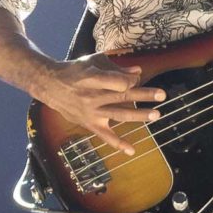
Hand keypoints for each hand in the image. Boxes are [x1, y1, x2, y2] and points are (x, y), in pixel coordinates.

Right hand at [34, 56, 165, 155]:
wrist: (50, 86)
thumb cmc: (75, 71)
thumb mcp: (93, 62)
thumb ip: (116, 68)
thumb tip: (138, 71)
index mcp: (92, 78)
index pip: (116, 81)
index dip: (130, 80)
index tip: (137, 77)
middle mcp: (92, 96)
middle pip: (122, 96)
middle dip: (143, 94)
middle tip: (162, 95)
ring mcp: (91, 112)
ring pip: (118, 114)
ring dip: (139, 115)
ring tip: (156, 114)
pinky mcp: (89, 124)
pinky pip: (105, 136)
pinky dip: (118, 144)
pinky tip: (131, 150)